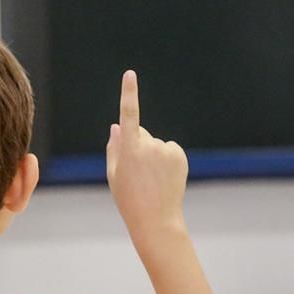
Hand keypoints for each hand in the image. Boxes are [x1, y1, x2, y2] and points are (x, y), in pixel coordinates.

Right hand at [106, 70, 188, 242]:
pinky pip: (169, 149)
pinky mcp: (179, 154)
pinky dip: (166, 159)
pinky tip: (163, 177)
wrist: (156, 219)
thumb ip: (114, 147)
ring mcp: (166, 150)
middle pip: (140, 134)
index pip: (128, 115)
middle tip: (137, 173)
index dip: (128, 93)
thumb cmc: (129, 198)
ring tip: (152, 179)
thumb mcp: (114, 174)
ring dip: (153, 155)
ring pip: (155, 143)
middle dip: (138, 146)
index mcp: (129, 150)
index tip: (129, 74)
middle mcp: (149, 146)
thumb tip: (117, 125)